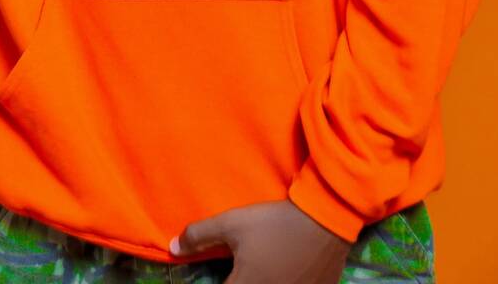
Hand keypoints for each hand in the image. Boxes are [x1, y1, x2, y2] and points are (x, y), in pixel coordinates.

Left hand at [169, 198, 352, 283]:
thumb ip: (200, 236)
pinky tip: (277, 272)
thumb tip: (172, 247)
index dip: (218, 283)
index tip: (220, 274)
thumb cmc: (274, 223)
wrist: (325, 221)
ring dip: (255, 283)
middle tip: (236, 271)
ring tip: (255, 270)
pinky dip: (278, 283)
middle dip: (236, 282)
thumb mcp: (233, 223)